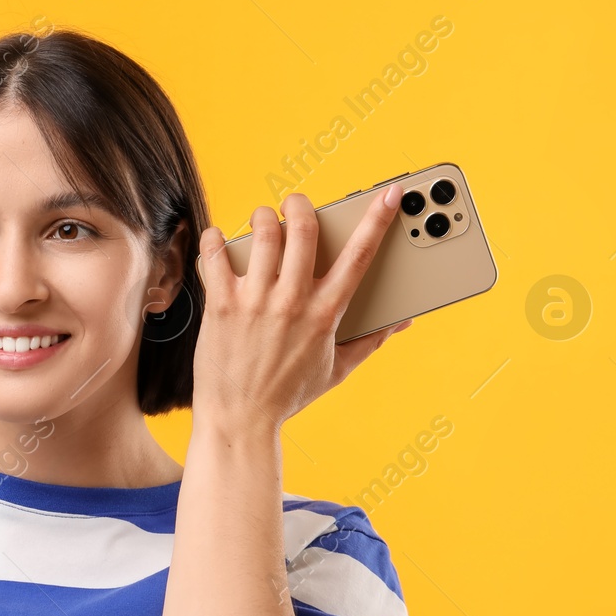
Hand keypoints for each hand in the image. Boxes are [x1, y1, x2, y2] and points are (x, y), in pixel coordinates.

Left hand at [191, 184, 413, 434]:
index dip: (378, 219)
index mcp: (325, 314)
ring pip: (263, 233)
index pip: (359, 256)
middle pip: (304, 229)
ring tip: (261, 220)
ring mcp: (255, 302)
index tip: (389, 194)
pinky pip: (215, 257)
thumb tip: (400, 322)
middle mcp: (292, 302)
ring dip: (263, 216)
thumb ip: (370, 342)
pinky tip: (217, 239)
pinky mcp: (221, 306)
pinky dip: (214, 240)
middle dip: (302, 205)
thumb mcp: (336, 370)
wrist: (240, 420)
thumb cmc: (287, 396)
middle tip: (296, 205)